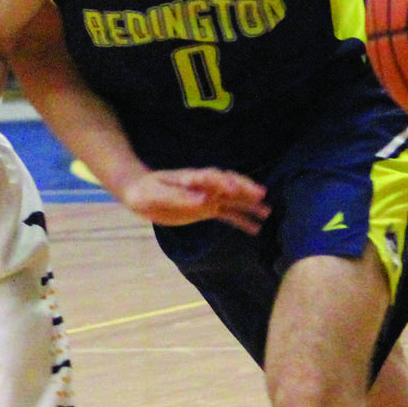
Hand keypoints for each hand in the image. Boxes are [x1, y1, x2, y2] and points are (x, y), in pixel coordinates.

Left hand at [115, 168, 271, 233]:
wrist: (140, 194)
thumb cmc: (146, 191)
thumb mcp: (158, 194)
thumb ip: (179, 197)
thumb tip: (202, 200)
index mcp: (191, 178)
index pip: (210, 177)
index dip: (222, 182)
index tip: (234, 189)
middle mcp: (204, 185)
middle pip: (228, 184)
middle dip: (244, 188)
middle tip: (261, 194)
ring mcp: (207, 196)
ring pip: (232, 199)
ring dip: (249, 204)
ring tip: (267, 212)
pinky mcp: (207, 209)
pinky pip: (227, 214)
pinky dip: (241, 220)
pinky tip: (255, 229)